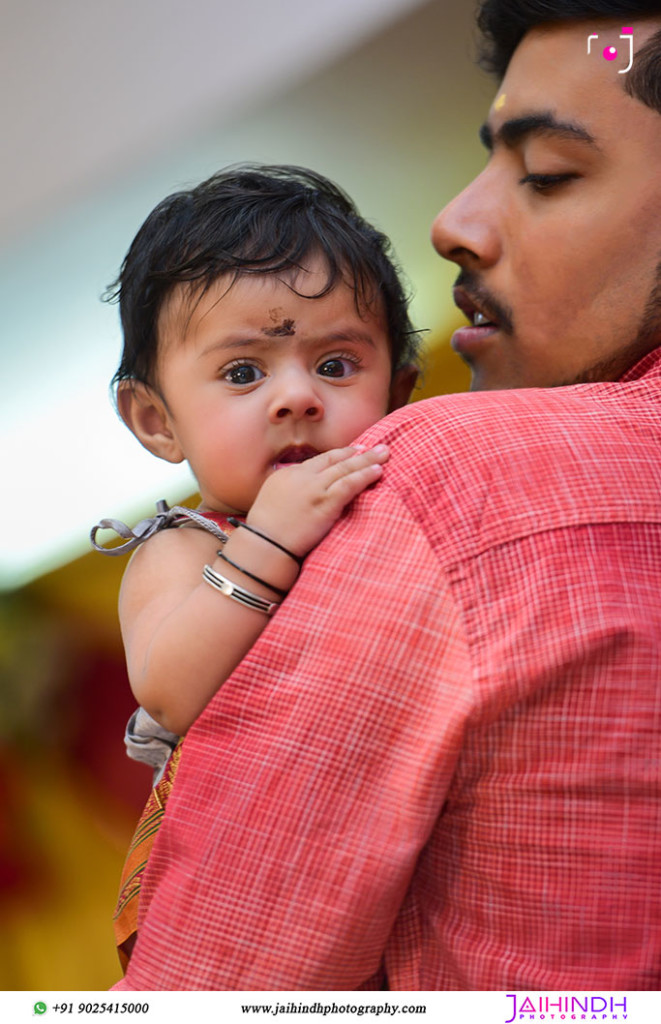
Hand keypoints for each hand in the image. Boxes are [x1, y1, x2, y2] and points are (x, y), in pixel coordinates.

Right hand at [247, 444, 389, 557]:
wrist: (265, 544)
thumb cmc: (266, 532)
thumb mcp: (273, 501)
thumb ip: (290, 492)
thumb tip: (304, 493)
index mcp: (287, 474)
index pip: (319, 461)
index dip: (339, 455)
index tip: (353, 452)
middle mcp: (302, 476)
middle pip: (334, 459)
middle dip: (356, 453)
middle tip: (375, 447)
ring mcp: (314, 488)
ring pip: (345, 468)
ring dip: (367, 460)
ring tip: (384, 453)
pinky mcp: (325, 502)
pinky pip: (349, 484)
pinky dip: (365, 476)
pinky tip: (377, 471)